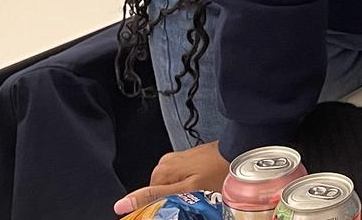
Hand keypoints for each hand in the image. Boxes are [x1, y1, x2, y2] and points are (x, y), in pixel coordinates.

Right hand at [114, 142, 228, 213]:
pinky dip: (187, 185)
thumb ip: (154, 195)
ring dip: (180, 193)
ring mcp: (177, 160)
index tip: (171, 209)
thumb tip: (123, 203)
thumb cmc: (216, 170)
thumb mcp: (184, 189)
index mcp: (161, 170)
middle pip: (159, 192)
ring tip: (198, 194)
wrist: (238, 151)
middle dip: (171, 200)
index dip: (156, 207)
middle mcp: (166, 162)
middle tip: (189, 202)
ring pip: (170, 186)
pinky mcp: (187, 159)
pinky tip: (201, 187)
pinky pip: (180, 178)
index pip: (146, 197)